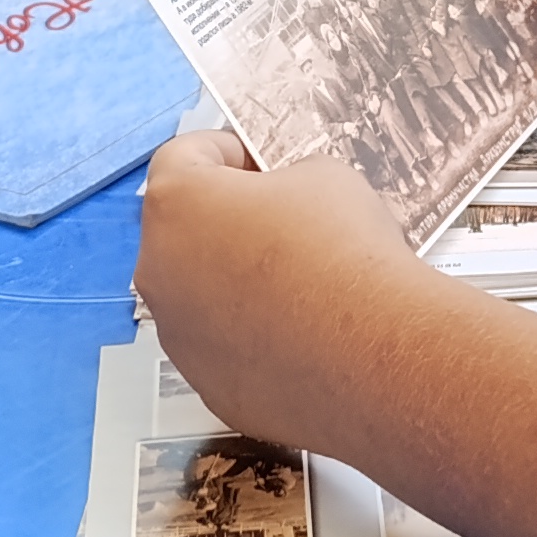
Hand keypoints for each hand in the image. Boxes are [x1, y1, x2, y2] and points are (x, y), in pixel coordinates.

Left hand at [130, 130, 438, 448]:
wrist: (376, 353)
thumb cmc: (347, 258)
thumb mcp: (325, 178)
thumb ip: (286, 182)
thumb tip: (286, 202)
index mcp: (177, 205)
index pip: (183, 158)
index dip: (226, 152)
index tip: (256, 161)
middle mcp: (160, 271)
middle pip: (184, 231)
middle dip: (229, 222)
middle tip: (283, 221)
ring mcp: (179, 336)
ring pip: (199, 296)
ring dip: (237, 283)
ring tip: (300, 284)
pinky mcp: (208, 385)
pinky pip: (223, 348)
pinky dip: (253, 337)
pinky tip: (304, 332)